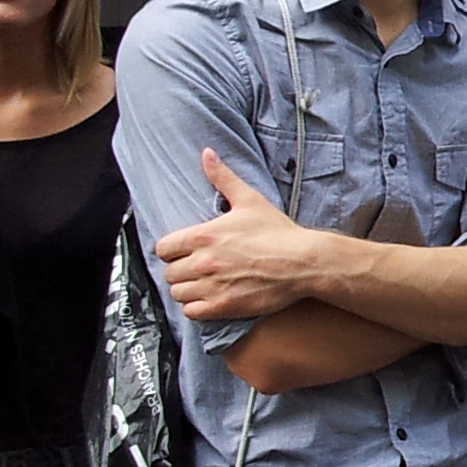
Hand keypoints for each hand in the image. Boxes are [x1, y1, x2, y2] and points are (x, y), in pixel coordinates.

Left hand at [156, 150, 316, 323]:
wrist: (302, 262)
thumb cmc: (277, 232)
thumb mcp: (249, 200)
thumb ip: (223, 177)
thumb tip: (207, 154)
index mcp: (203, 236)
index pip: (163, 248)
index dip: (172, 250)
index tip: (184, 252)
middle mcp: (203, 262)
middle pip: (169, 272)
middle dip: (180, 270)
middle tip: (196, 269)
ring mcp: (212, 286)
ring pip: (178, 293)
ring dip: (187, 289)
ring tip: (202, 285)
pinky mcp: (223, 306)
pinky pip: (191, 312)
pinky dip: (197, 307)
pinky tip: (210, 299)